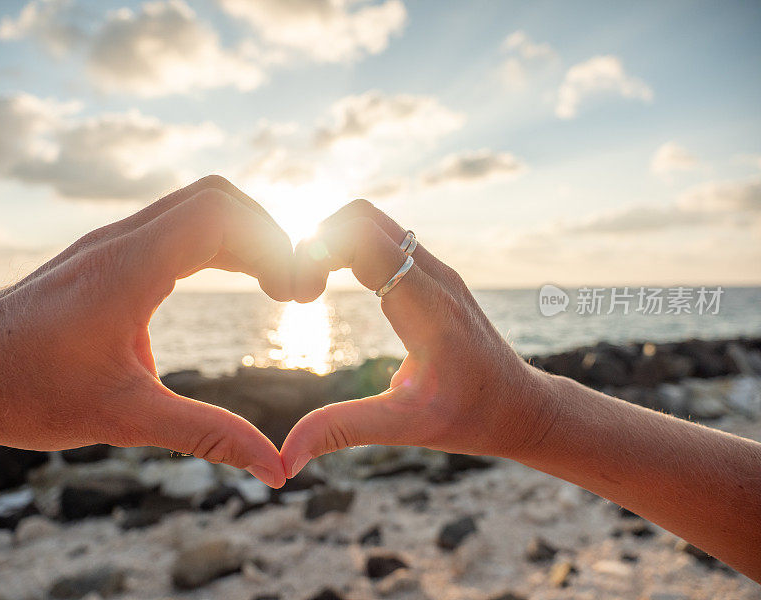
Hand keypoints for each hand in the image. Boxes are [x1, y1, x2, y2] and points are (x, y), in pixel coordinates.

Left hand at [0, 176, 291, 487]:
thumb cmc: (27, 392)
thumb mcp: (125, 418)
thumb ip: (207, 436)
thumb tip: (274, 469)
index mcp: (128, 268)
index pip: (220, 216)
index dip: (272, 244)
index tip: (293, 295)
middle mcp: (121, 242)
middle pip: (218, 200)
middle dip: (267, 236)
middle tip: (291, 289)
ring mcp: (112, 244)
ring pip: (197, 209)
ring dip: (244, 238)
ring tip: (273, 286)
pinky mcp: (107, 256)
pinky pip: (176, 228)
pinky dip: (216, 245)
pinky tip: (230, 280)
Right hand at [280, 199, 554, 476]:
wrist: (522, 405)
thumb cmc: (472, 417)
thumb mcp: (405, 426)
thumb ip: (343, 431)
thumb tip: (286, 458)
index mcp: (427, 306)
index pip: (363, 239)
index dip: (317, 250)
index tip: (300, 296)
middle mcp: (434, 276)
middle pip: (362, 216)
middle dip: (316, 239)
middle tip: (300, 290)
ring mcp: (436, 271)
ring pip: (373, 223)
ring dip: (332, 243)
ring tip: (310, 290)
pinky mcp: (433, 276)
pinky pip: (384, 240)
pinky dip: (350, 250)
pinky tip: (335, 286)